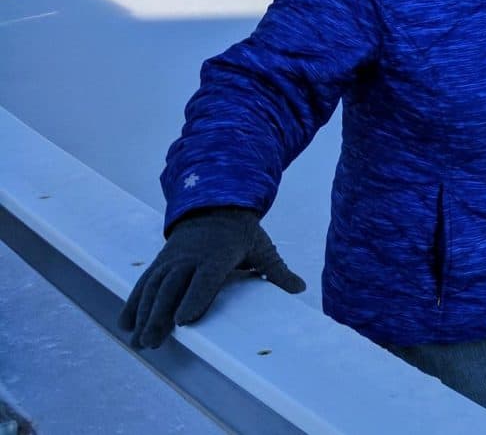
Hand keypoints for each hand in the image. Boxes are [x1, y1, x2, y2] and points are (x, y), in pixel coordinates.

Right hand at [118, 207, 305, 348]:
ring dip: (143, 315)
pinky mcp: (160, 262)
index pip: (205, 279)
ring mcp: (172, 259)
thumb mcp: (262, 247)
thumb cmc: (242, 232)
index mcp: (217, 255)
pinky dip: (133, 302)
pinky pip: (144, 282)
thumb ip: (277, 270)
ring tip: (139, 342)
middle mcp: (190, 258)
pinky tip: (124, 324)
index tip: (183, 321)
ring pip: (154, 287)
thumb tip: (300, 289)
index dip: (194, 299)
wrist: (214, 204)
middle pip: (172, 287)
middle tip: (153, 342)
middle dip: (160, 315)